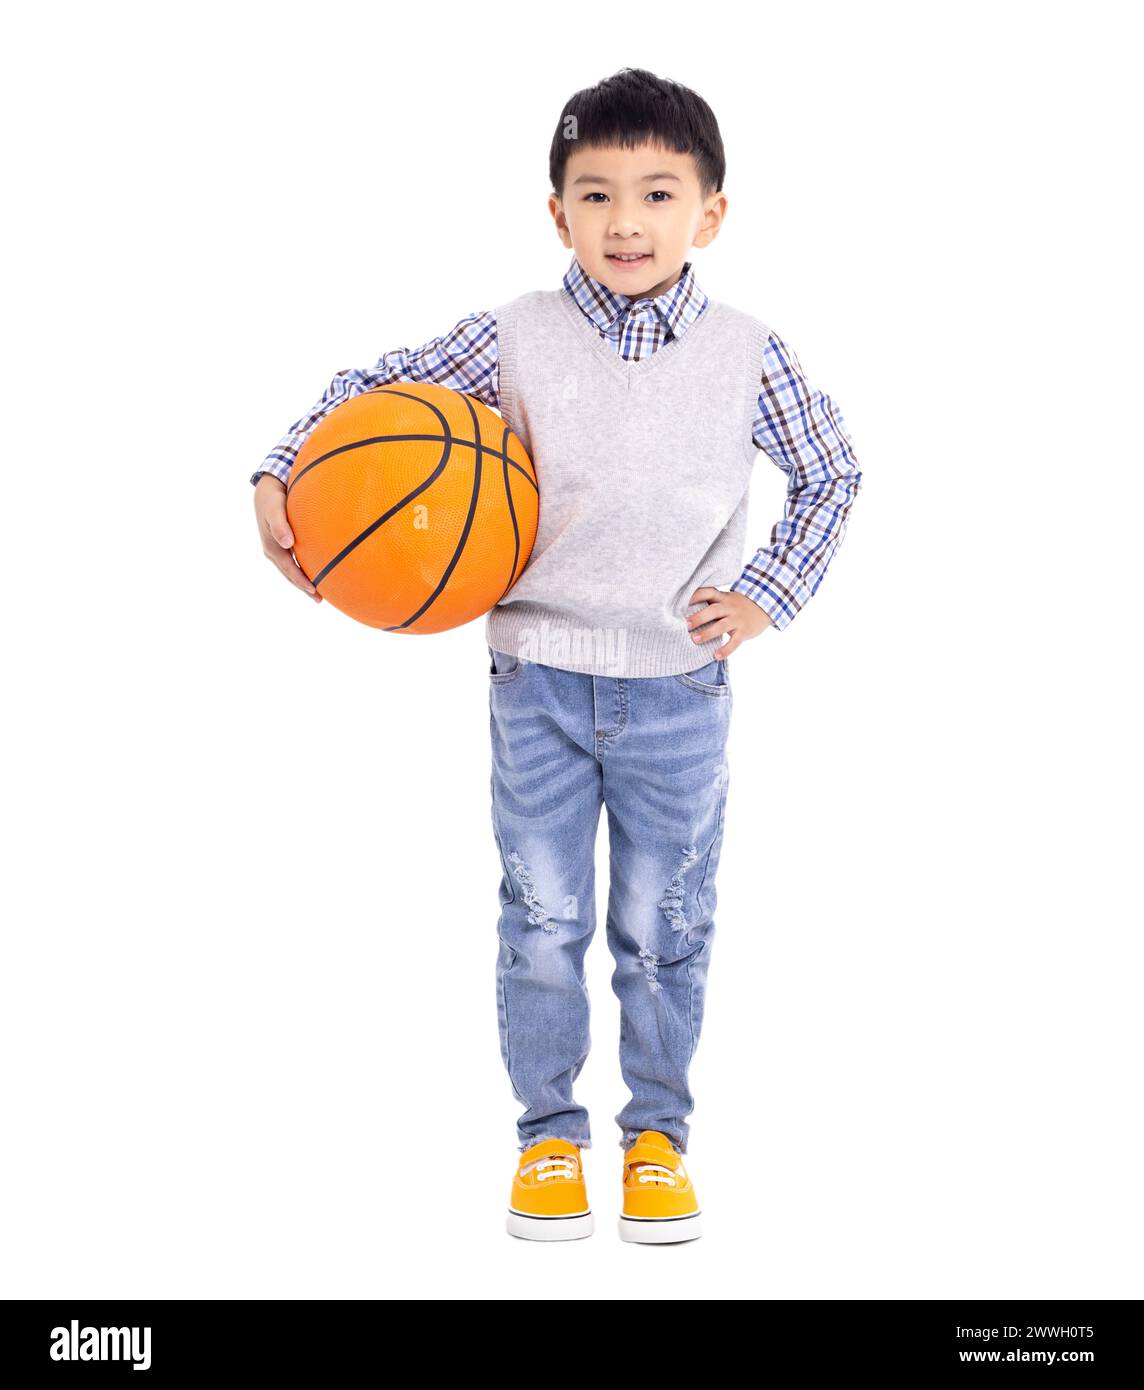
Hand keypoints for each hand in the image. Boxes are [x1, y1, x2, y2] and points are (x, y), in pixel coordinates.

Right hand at [254, 475, 321, 602]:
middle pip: (291, 574)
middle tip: (320, 600)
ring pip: (293, 569)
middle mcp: (275, 551)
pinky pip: (295, 560)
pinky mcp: (284, 544)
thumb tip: (287, 543)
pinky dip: (304, 569)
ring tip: (319, 592)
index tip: (314, 590)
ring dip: (304, 581)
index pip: (289, 570)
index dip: (301, 581)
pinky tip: (316, 570)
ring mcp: (279, 549)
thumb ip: (280, 525)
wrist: (266, 491)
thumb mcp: (274, 509)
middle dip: (304, 587)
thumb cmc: (272, 499)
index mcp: (273, 548)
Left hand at [685, 587, 770, 656]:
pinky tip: (716, 656)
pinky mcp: (744, 631)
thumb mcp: (727, 599)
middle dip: (699, 617)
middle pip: (713, 610)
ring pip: (722, 626)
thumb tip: (686, 610)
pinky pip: (735, 642)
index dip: (696, 596)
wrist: (765, 606)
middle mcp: (730, 607)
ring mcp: (738, 619)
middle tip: (686, 624)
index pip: (709, 592)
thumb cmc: (738, 605)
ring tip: (695, 639)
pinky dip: (726, 649)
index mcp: (723, 598)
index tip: (682, 601)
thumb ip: (712, 603)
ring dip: (708, 633)